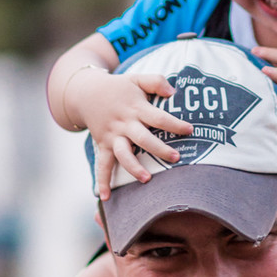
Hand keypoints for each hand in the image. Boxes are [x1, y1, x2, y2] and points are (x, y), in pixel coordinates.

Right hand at [69, 67, 193, 199]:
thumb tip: (173, 91)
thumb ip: (156, 81)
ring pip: (122, 154)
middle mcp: (124, 124)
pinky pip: (102, 165)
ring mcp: (112, 136)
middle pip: (143, 139)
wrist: (86, 92)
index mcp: (136, 107)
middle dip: (159, 149)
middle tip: (176, 158)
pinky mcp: (103, 145)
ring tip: (147, 179)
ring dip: (134, 168)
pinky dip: (102, 181)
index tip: (190, 129)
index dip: (174, 124)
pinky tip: (105, 198)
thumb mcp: (137, 78)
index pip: (158, 117)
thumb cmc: (119, 87)